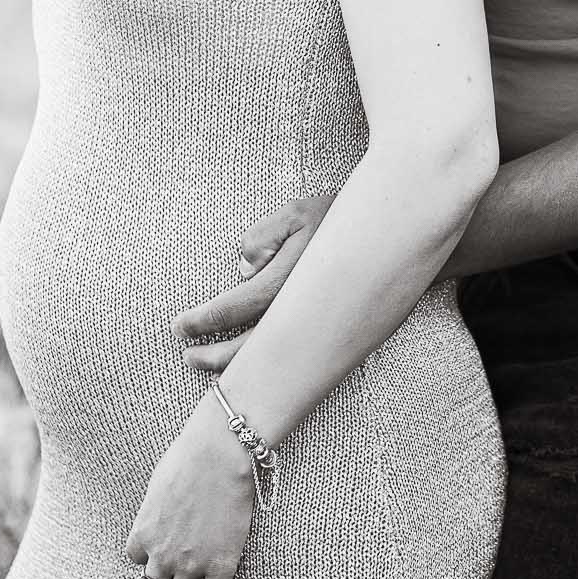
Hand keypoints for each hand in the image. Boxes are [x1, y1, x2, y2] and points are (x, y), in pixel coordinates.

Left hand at [125, 395, 253, 578]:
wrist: (218, 453)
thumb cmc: (190, 457)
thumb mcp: (159, 484)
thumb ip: (157, 508)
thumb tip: (164, 512)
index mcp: (144, 532)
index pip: (136, 560)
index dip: (149, 561)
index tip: (162, 559)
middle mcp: (162, 554)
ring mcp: (191, 564)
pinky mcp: (220, 566)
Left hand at [173, 196, 329, 370]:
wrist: (397, 237)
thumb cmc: (341, 218)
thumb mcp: (296, 212)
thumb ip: (262, 237)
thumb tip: (244, 269)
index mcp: (289, 280)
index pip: (236, 307)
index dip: (204, 320)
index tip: (180, 326)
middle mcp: (303, 311)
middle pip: (252, 347)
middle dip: (216, 357)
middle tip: (188, 357)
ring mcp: (320, 328)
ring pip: (274, 359)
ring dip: (240, 366)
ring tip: (209, 364)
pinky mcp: (334, 335)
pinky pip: (294, 356)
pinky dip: (270, 364)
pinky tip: (254, 364)